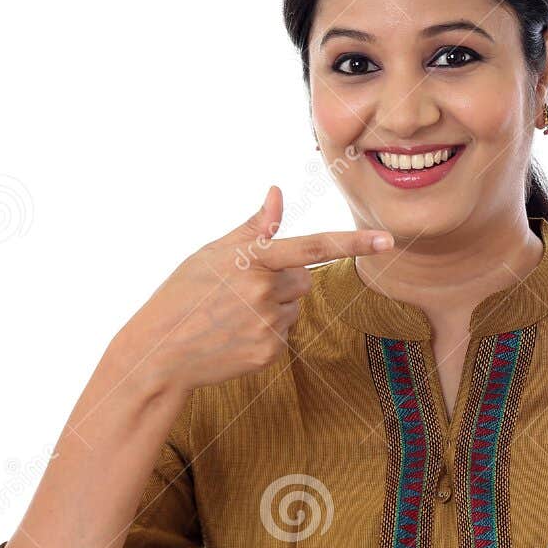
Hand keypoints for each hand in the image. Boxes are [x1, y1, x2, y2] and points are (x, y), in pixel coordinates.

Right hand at [117, 184, 392, 393]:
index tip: (388, 240)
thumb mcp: (211, 255)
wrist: (160, 353)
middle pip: (304, 278)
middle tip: (242, 289)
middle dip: (284, 279)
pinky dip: (267, 331)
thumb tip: (277, 195)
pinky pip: (285, 333)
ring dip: (274, 306)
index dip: (353, 244)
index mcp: (251, 260)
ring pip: (294, 306)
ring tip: (234, 314)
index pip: (312, 247)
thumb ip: (253, 228)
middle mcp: (264, 292)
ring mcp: (268, 325)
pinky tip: (235, 334)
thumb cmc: (183, 294)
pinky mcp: (270, 353)